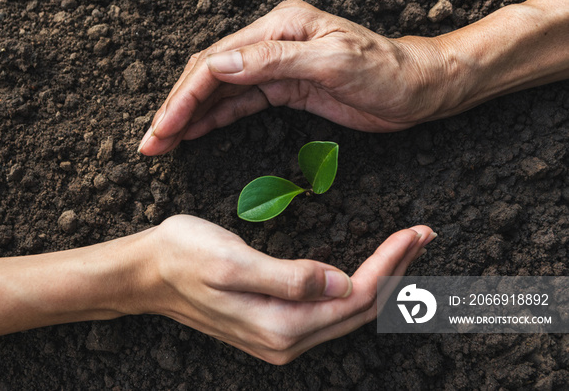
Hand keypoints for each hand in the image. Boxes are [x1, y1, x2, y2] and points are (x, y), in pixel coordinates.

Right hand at [138, 215, 434, 364]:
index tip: (413, 231)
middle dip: (397, 272)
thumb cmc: (183, 257)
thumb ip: (288, 279)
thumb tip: (339, 284)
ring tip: (407, 248)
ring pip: (348, 311)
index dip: (389, 264)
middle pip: (360, 309)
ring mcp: (280, 336)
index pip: (354, 297)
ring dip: (382, 280)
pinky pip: (329, 311)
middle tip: (424, 235)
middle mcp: (286, 340)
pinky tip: (367, 269)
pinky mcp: (274, 324)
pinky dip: (357, 287)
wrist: (146, 272)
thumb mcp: (232, 262)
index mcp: (281, 326)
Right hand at [140, 0, 568, 155]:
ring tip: (163, 143)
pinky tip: (195, 133)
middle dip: (177, 107)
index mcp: (279, 28)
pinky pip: (241, 102)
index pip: (217, 61)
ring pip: (221, 90)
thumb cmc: (387, 72)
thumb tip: (219, 63)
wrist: (422, 87)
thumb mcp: (333, 62)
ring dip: (191, 116)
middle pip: (210, 74)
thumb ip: (274, 60)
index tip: (164, 128)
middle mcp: (272, 42)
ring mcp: (277, 65)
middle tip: (152, 142)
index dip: (185, 95)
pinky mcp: (286, 88)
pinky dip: (215, 118)